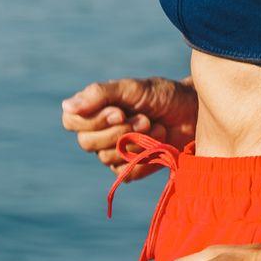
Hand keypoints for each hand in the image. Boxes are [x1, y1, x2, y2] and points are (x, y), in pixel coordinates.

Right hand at [61, 76, 197, 179]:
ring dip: (134, 141)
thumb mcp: (133, 88)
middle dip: (118, 131)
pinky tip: (158, 143)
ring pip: (105, 158)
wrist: (194, 113)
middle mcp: (100, 132)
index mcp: (95, 109)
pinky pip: (124, 172)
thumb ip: (101, 94)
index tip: (119, 111)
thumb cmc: (163, 95)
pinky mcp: (131, 169)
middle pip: (86, 142)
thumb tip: (66, 106)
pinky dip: (143, 157)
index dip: (92, 120)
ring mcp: (114, 152)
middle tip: (144, 119)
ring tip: (155, 126)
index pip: (71, 121)